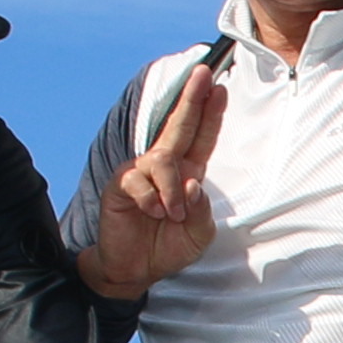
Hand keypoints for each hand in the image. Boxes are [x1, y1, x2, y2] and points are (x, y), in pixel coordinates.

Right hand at [74, 59, 228, 301]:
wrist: (135, 269)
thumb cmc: (169, 247)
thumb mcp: (198, 234)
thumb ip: (202, 211)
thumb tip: (194, 184)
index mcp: (187, 173)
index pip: (201, 137)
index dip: (210, 113)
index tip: (220, 87)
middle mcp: (164, 166)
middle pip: (179, 126)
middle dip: (192, 99)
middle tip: (203, 73)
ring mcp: (140, 173)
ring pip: (162, 160)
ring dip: (172, 189)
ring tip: (172, 215)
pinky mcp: (122, 185)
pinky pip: (139, 182)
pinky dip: (152, 200)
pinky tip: (153, 214)